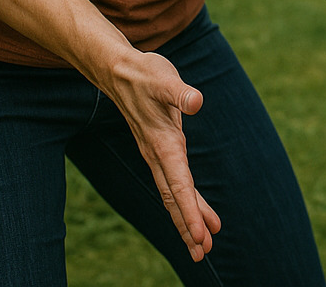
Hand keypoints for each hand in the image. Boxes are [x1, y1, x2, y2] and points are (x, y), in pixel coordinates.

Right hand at [101, 50, 221, 261]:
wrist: (121, 72)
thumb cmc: (146, 74)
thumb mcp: (165, 80)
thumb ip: (181, 93)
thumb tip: (197, 101)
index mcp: (163, 144)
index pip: (179, 184)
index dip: (190, 210)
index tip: (198, 235)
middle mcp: (159, 155)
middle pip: (175, 199)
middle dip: (188, 226)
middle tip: (202, 253)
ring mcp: (158, 155)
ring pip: (174, 195)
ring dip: (188, 219)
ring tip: (204, 245)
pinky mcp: (161, 149)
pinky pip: (175, 181)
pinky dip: (187, 199)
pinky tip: (199, 212)